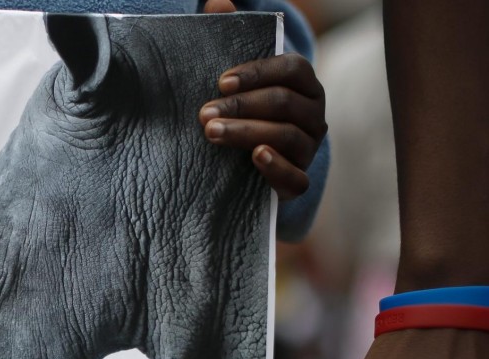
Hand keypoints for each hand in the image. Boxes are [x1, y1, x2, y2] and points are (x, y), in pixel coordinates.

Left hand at [200, 1, 327, 199]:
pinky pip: (297, 177)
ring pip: (285, 137)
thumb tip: (218, 1)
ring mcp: (308, 148)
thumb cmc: (240, 112)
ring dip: (246, 132)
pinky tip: (255, 156)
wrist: (243, 169)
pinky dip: (277, 166)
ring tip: (211, 132)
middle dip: (241, 106)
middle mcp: (313, 114)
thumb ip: (230, 38)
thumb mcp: (233, 79)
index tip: (220, 81)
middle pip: (282, 104)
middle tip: (203, 113)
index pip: (291, 69)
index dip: (257, 73)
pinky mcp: (298, 182)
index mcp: (303, 84)